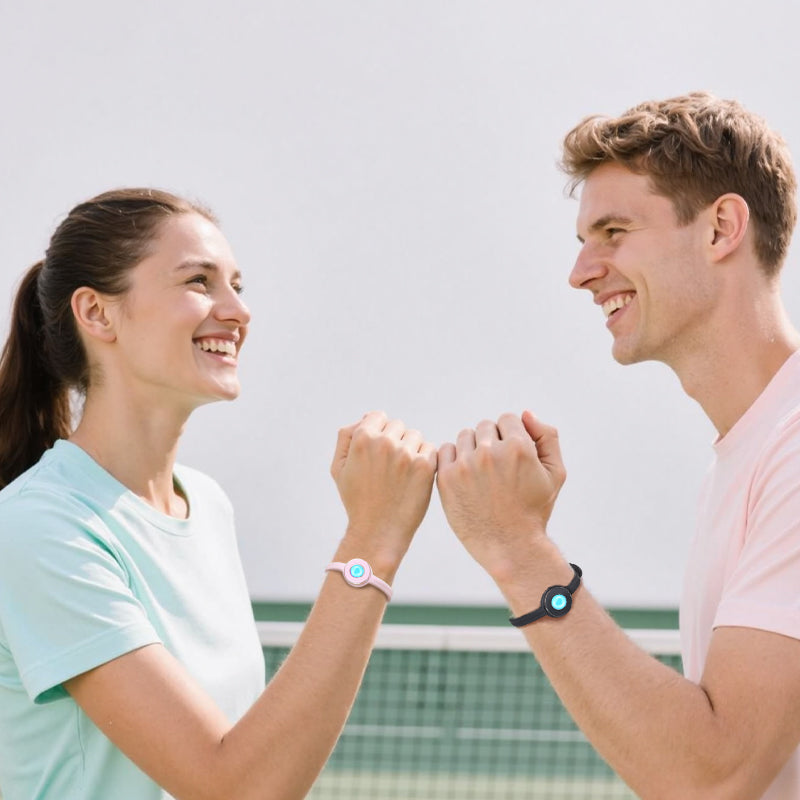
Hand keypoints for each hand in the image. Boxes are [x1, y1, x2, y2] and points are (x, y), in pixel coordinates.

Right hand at [331, 411, 436, 570]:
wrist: (378, 531)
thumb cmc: (357, 499)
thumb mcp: (338, 467)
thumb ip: (346, 437)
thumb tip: (366, 417)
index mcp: (362, 438)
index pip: (378, 416)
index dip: (378, 432)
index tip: (378, 453)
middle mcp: (384, 442)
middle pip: (398, 426)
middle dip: (395, 441)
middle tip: (389, 468)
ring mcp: (406, 454)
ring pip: (415, 436)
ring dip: (411, 450)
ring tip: (401, 474)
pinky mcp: (425, 466)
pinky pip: (430, 450)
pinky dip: (425, 461)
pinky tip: (414, 478)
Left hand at [436, 410, 565, 579]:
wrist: (510, 546)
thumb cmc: (535, 509)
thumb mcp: (555, 473)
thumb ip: (547, 437)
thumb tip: (526, 414)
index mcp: (518, 447)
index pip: (507, 419)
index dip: (511, 437)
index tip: (512, 458)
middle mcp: (490, 453)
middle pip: (485, 427)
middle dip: (493, 442)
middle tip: (498, 469)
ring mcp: (466, 465)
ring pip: (465, 436)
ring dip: (473, 449)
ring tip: (483, 473)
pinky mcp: (447, 478)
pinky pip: (445, 450)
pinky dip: (454, 459)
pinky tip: (466, 476)